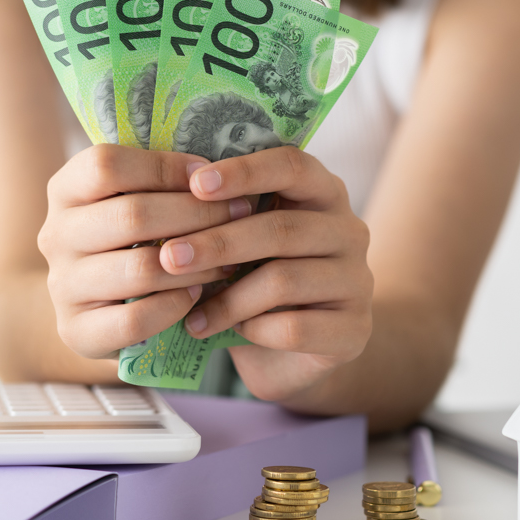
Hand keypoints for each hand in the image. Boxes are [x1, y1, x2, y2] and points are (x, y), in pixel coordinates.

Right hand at [38, 145, 249, 358]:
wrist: (97, 308)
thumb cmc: (131, 240)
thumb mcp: (134, 199)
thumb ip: (161, 180)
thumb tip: (218, 166)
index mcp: (65, 190)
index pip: (106, 164)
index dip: (164, 167)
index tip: (209, 176)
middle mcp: (54, 235)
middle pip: (132, 214)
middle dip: (198, 213)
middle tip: (241, 213)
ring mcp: (62, 286)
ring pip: (141, 268)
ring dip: (197, 262)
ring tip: (229, 258)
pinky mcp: (76, 331)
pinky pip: (136, 318)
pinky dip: (176, 305)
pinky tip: (198, 295)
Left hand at [158, 146, 371, 400]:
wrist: (294, 353)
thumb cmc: (257, 282)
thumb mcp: (243, 241)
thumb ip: (222, 215)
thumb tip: (161, 195)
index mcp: (322, 192)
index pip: (292, 165)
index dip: (244, 172)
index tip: (195, 185)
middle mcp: (349, 230)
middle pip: (282, 227)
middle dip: (219, 242)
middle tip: (169, 257)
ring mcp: (358, 280)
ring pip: (285, 280)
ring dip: (228, 297)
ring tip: (189, 311)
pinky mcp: (355, 329)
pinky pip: (294, 327)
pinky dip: (251, 330)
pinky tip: (225, 333)